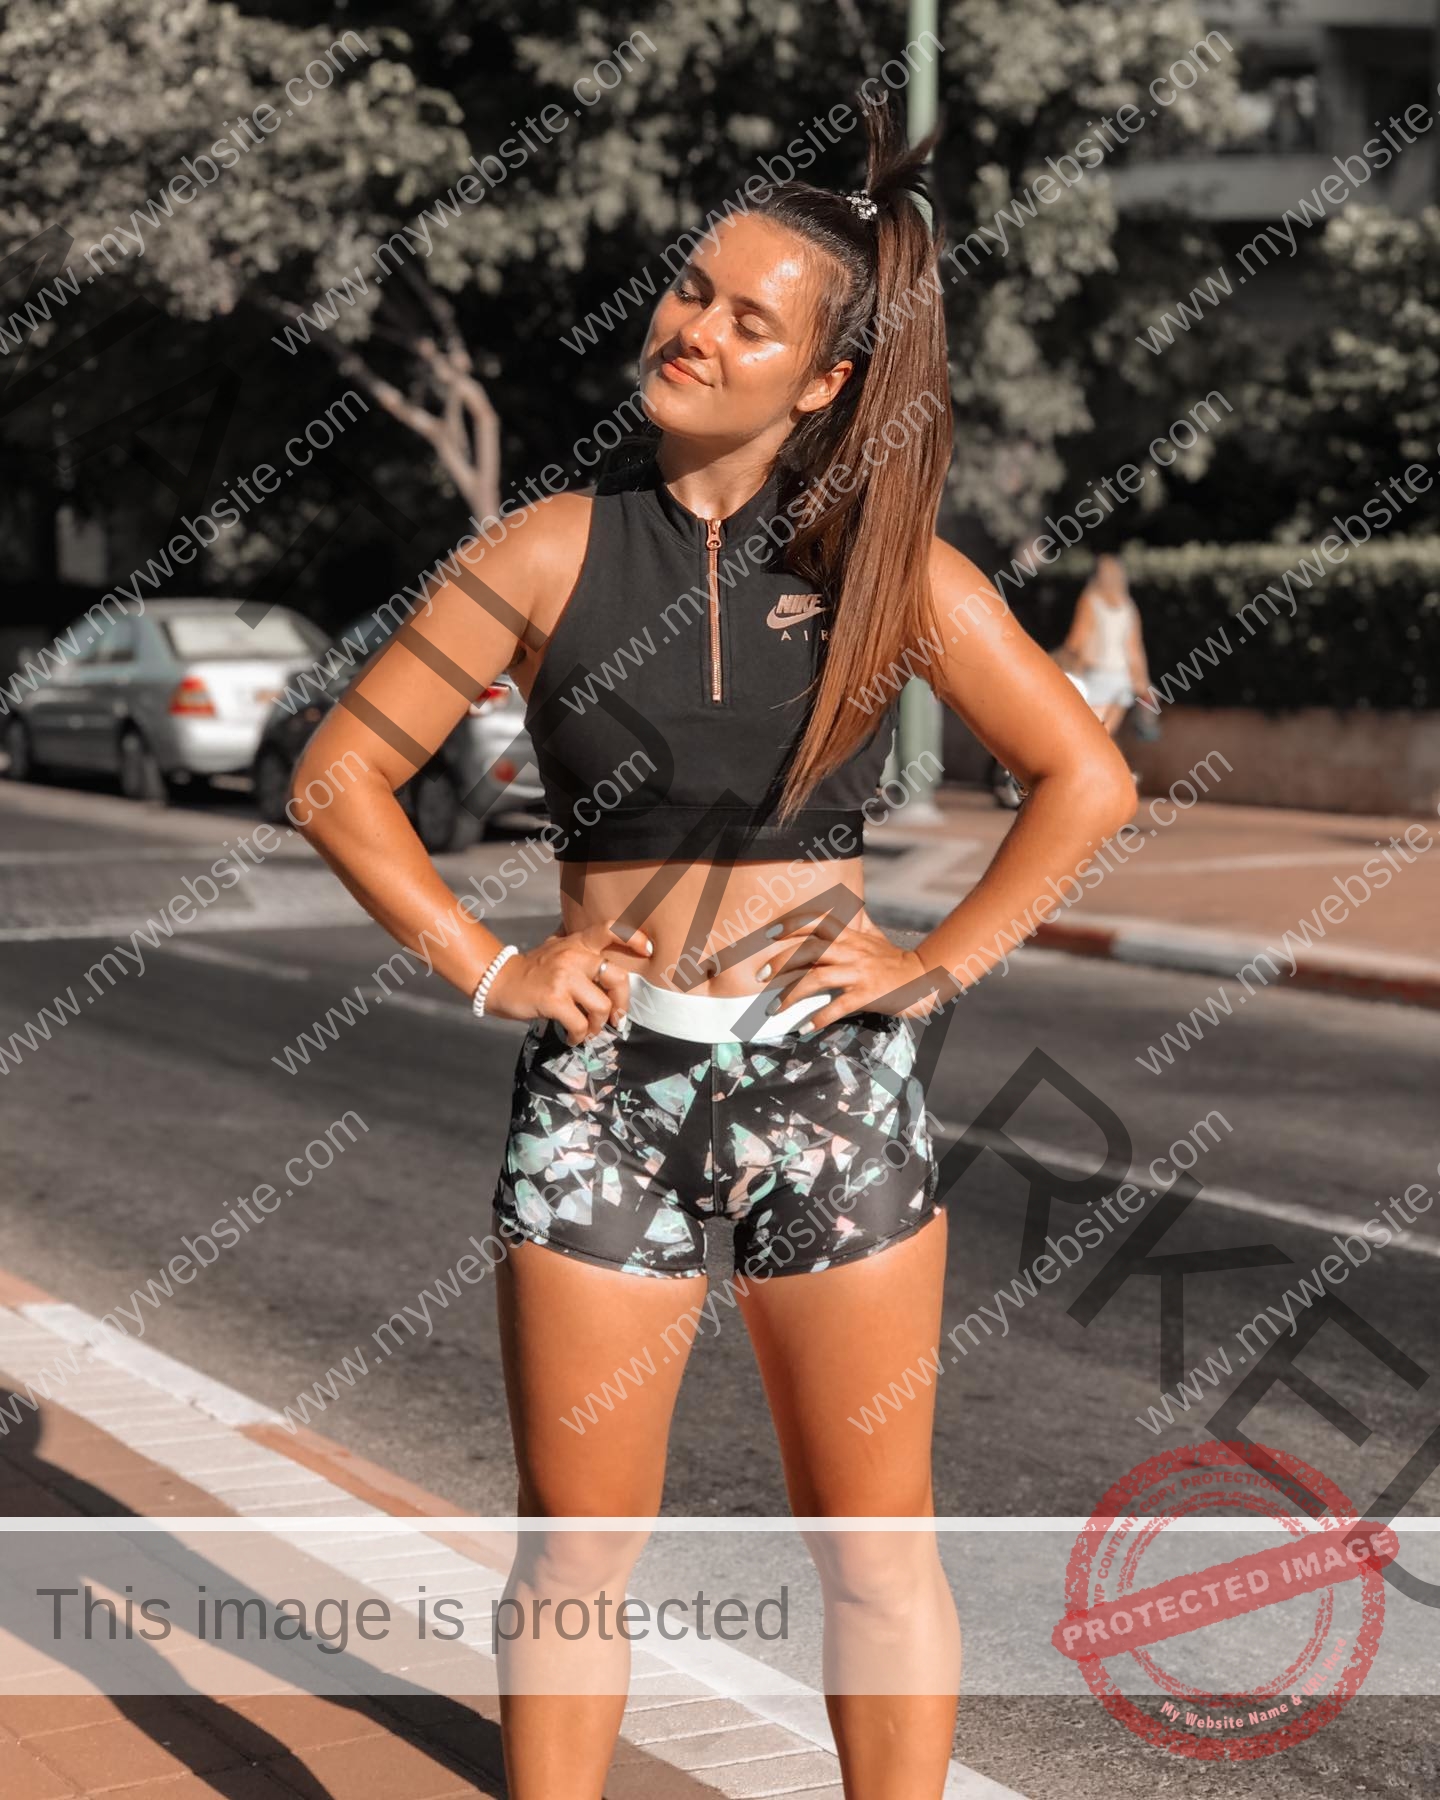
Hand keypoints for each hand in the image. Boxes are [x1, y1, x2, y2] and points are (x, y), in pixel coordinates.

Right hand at [484, 918, 652, 1043]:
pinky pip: (581, 1024)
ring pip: (602, 1007)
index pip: (610, 929)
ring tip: (587, 1031)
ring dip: (598, 1026)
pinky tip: (571, 1036)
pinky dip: (579, 1036)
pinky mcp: (554, 999)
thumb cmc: (533, 971)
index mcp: (577, 943)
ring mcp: (564, 977)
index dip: (633, 938)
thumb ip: (580, 951)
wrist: (499, 981)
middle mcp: (573, 956)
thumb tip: (610, 967)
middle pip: (617, 977)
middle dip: (621, 1004)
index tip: (648, 951)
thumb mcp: (557, 950)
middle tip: (615, 1018)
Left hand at [755, 902, 954, 1031]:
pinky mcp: (867, 994)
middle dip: (781, 962)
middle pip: (809, 950)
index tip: (769, 933)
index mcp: (850, 936)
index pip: (817, 922)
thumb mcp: (872, 938)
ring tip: (773, 1009)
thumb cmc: (893, 960)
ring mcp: (859, 973)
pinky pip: (838, 1006)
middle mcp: (851, 951)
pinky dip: (819, 1018)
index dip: (792, 924)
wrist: (923, 977)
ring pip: (817, 979)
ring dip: (790, 995)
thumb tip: (838, 917)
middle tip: (760, 976)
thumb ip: (853, 928)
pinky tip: (805, 1028)